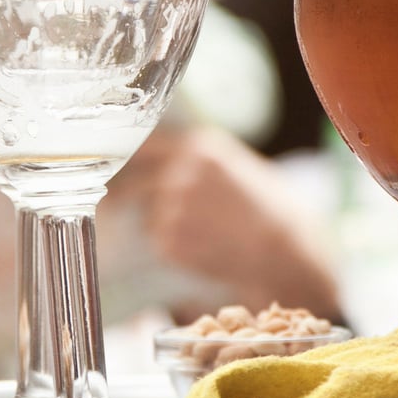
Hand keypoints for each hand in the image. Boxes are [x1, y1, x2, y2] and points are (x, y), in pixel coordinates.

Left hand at [113, 127, 342, 318]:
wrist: (285, 250)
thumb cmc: (269, 209)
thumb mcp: (238, 167)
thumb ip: (198, 161)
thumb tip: (152, 161)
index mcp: (200, 147)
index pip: (145, 146)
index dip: (127, 158)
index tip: (113, 165)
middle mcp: (181, 172)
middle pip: (135, 184)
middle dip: (125, 195)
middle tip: (118, 205)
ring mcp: (172, 208)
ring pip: (151, 218)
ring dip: (164, 226)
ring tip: (203, 234)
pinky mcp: (169, 241)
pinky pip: (161, 244)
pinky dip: (176, 248)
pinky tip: (205, 248)